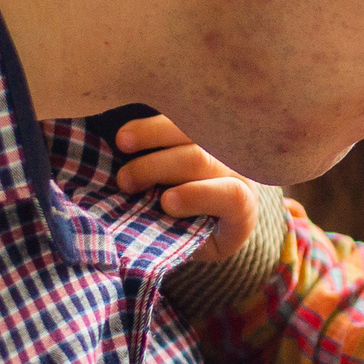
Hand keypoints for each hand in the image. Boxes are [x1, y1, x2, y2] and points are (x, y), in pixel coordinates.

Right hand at [113, 113, 254, 257]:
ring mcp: (223, 146)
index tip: (166, 203)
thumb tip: (140, 230)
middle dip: (158, 167)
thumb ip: (177, 239)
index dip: (199, 196)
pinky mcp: (205, 130)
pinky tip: (127, 133)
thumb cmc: (198, 234)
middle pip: (201, 159)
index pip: (232, 197)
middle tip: (125, 182)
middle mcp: (237, 171)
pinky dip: (152, 124)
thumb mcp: (193, 245)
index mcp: (241, 209)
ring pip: (192, 129)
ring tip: (122, 144)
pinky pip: (182, 118)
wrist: (217, 212)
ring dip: (152, 134)